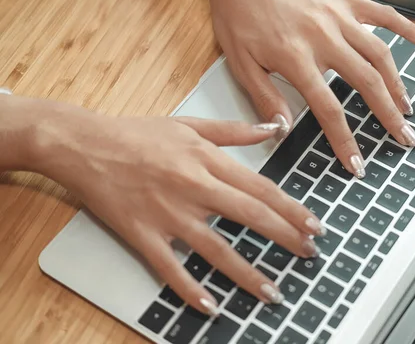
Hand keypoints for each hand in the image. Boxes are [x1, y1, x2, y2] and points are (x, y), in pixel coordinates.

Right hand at [33, 102, 325, 315]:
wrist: (84, 145)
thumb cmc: (137, 133)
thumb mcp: (189, 124)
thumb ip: (234, 130)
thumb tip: (273, 128)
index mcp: (206, 160)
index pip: (260, 187)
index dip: (291, 208)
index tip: (314, 224)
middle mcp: (193, 188)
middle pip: (249, 216)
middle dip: (285, 237)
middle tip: (309, 254)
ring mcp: (168, 214)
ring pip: (216, 249)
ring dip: (247, 273)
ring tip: (272, 292)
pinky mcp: (142, 234)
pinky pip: (170, 268)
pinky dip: (190, 289)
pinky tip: (211, 306)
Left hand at [195, 0, 414, 178]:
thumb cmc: (238, 16)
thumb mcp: (240, 64)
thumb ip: (265, 98)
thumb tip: (284, 130)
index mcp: (296, 58)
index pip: (329, 109)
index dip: (345, 141)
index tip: (358, 164)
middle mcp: (323, 37)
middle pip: (366, 83)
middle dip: (389, 116)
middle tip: (405, 138)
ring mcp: (338, 16)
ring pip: (380, 54)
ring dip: (399, 84)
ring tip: (408, 109)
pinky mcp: (345, 0)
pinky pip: (384, 15)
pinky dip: (408, 30)